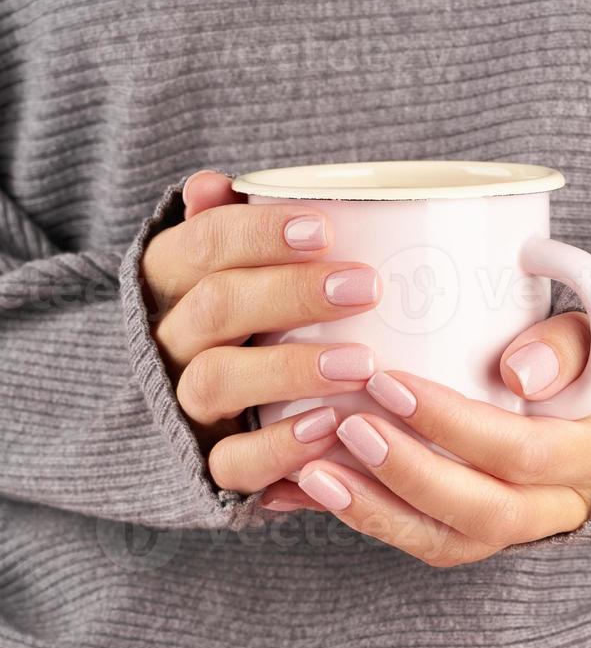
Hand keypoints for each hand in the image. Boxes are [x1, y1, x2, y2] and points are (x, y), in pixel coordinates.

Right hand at [141, 170, 381, 487]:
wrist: (206, 408)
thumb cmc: (245, 315)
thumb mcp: (232, 267)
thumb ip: (230, 225)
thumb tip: (212, 185)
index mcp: (171, 281)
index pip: (201, 245)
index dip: (257, 234)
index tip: (323, 229)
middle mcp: (168, 339)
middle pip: (215, 307)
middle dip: (291, 293)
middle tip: (366, 285)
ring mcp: (184, 403)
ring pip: (216, 379)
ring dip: (290, 368)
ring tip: (361, 363)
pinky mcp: (204, 461)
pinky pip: (230, 463)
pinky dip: (278, 448)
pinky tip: (329, 428)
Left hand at [260, 312, 590, 565]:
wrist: (586, 418)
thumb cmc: (573, 366)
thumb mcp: (587, 340)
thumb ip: (563, 347)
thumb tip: (518, 372)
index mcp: (589, 456)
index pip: (519, 451)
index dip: (452, 424)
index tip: (387, 382)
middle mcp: (556, 507)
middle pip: (482, 512)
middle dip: (407, 473)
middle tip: (346, 429)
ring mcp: (513, 531)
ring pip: (444, 541)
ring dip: (373, 510)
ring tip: (311, 474)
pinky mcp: (472, 536)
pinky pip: (418, 540)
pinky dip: (363, 517)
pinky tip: (311, 491)